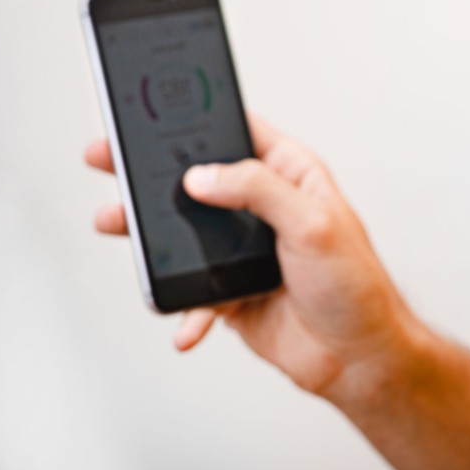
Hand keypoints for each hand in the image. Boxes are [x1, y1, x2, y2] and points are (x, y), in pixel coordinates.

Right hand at [85, 114, 419, 400]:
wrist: (358, 356)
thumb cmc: (357, 285)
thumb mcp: (315, 224)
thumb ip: (260, 190)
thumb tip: (204, 175)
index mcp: (292, 176)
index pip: (241, 132)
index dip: (201, 118)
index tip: (156, 113)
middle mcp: (265, 207)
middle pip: (199, 180)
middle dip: (153, 173)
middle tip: (111, 161)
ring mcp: (244, 249)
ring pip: (184, 233)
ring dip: (149, 235)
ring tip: (117, 226)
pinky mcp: (231, 291)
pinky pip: (192, 292)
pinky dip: (183, 307)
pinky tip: (187, 322)